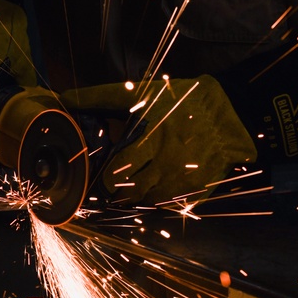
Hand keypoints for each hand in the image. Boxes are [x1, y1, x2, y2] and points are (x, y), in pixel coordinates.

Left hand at [61, 76, 256, 204]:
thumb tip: (66, 97)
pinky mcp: (201, 188)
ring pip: (153, 200)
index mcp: (152, 140)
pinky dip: (165, 199)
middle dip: (123, 190)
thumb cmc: (184, 99)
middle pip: (134, 190)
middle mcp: (168, 163)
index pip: (120, 172)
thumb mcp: (144, 92)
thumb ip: (103, 97)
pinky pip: (175, 205)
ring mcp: (186, 179)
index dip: (109, 178)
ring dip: (142, 195)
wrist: (231, 111)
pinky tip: (163, 186)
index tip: (105, 177)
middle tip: (118, 185)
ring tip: (138, 185)